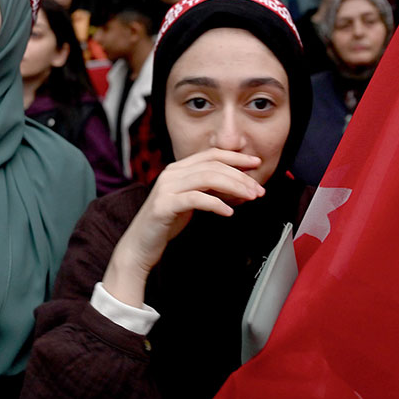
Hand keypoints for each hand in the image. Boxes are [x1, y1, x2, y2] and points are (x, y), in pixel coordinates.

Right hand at [102, 148, 263, 306]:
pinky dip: (216, 204)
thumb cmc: (167, 222)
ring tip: (250, 198)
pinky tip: (228, 212)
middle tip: (258, 189)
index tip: (256, 163)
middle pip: (213, 165)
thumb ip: (209, 189)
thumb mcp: (191, 200)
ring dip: (234, 187)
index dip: (236, 157)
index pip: (211, 154)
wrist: (140, 244)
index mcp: (178, 169)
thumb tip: (239, 184)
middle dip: (241, 176)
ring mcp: (166, 188)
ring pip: (207, 178)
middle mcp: (171, 173)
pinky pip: (196, 199)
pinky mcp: (164, 205)